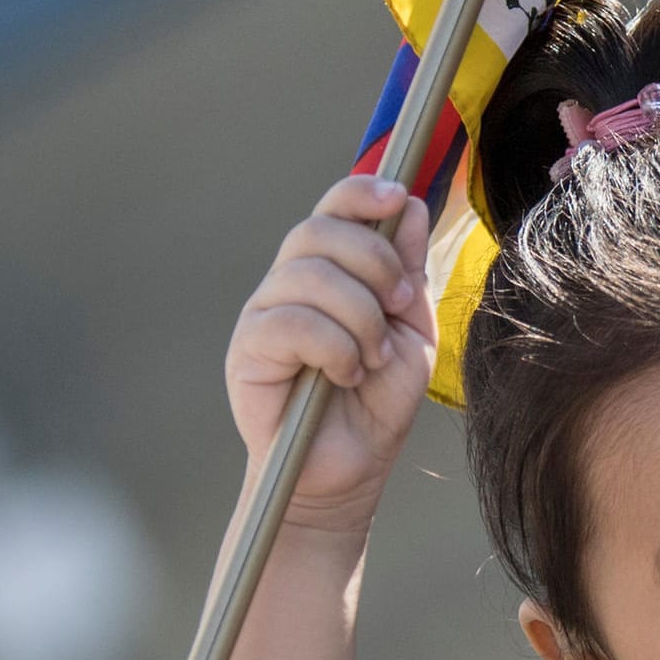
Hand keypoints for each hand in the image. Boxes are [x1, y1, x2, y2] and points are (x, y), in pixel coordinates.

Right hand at [227, 176, 435, 535]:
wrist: (353, 466)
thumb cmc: (378, 398)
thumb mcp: (410, 329)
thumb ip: (409, 270)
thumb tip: (412, 205)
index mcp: (331, 271)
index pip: (332, 209)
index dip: (360, 193)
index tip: (398, 196)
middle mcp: (290, 283)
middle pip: (319, 232)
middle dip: (375, 262)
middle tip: (400, 305)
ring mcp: (264, 313)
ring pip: (311, 277)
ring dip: (361, 317)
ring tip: (373, 357)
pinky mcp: (248, 349)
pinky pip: (293, 323)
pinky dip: (335, 348)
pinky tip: (346, 374)